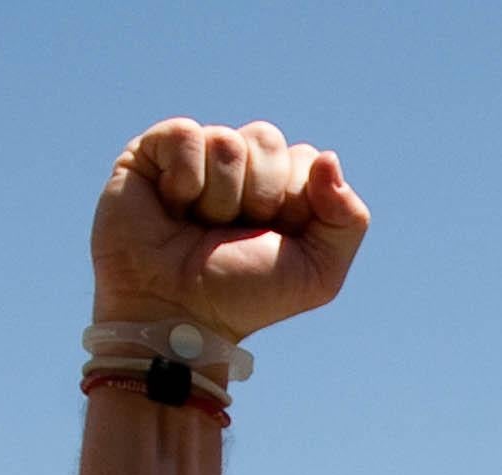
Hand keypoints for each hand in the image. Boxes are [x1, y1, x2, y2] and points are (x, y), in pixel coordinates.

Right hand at [92, 117, 370, 342]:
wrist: (177, 312)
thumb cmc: (243, 295)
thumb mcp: (318, 273)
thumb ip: (348, 220)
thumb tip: (328, 159)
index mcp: (283, 188)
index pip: (307, 159)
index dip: (294, 201)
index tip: (271, 239)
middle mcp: (241, 166)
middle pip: (268, 140)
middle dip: (258, 196)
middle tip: (232, 233)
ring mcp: (197, 155)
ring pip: (228, 140)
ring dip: (220, 198)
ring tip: (198, 226)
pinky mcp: (153, 150)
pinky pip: (186, 134)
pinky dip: (185, 180)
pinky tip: (172, 207)